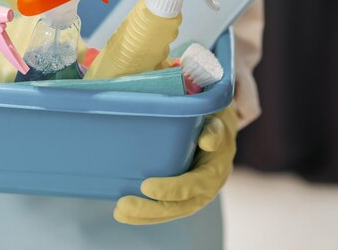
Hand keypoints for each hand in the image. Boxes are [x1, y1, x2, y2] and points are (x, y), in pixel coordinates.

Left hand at [114, 102, 237, 224]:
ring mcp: (193, 196)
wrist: (218, 132)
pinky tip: (125, 213)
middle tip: (123, 205)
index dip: (171, 189)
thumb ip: (213, 130)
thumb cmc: (212, 123)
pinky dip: (146, 214)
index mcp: (215, 172)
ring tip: (119, 213)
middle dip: (150, 209)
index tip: (145, 186)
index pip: (193, 185)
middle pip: (178, 206)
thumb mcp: (216, 122)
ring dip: (144, 216)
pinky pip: (166, 210)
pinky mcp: (182, 197)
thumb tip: (207, 141)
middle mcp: (205, 189)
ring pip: (170, 212)